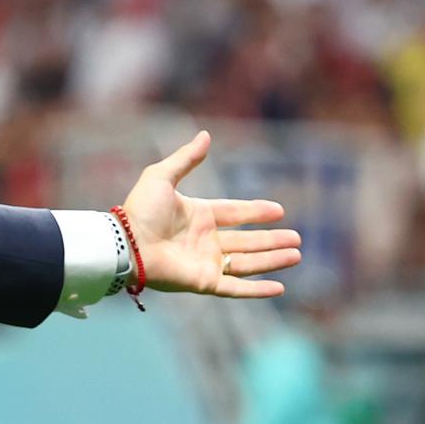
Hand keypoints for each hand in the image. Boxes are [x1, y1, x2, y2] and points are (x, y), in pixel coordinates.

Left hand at [120, 130, 300, 297]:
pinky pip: (236, 288)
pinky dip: (258, 289)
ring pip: (248, 262)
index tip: (280, 210)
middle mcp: (206, 240)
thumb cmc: (141, 209)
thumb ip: (187, 158)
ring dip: (272, 260)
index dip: (257, 212)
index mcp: (199, 215)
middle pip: (247, 240)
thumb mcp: (162, 175)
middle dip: (272, 240)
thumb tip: (206, 134)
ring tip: (296, 255)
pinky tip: (279, 287)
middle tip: (297, 239)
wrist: (127, 242)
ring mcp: (206, 263)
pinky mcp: (204, 282)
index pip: (235, 213)